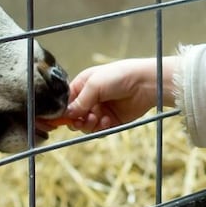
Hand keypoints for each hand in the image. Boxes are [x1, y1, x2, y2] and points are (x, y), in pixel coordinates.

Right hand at [49, 56, 180, 133]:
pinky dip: (101, 128)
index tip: (60, 120)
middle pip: (73, 116)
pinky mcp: (111, 120)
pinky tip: (108, 121)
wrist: (145, 84)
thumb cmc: (119, 76)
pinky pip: (99, 130)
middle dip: (77, 120)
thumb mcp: (95, 85)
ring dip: (89, 125)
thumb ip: (80, 100)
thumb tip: (67, 115)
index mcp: (82, 86)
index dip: (62, 111)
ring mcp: (100, 110)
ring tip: (98, 119)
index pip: (65, 102)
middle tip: (84, 120)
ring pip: (85, 125)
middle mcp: (89, 98)